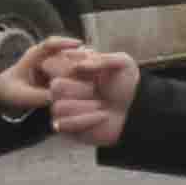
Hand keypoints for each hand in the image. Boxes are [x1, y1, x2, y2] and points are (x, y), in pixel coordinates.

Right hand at [14, 39, 136, 144]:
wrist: (135, 109)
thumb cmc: (126, 85)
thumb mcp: (122, 63)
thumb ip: (102, 59)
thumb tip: (78, 65)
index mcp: (69, 70)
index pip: (50, 64)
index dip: (70, 68)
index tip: (92, 72)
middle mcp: (62, 88)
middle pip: (55, 86)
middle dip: (82, 89)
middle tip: (96, 89)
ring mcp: (61, 107)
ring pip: (60, 107)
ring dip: (87, 106)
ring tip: (101, 105)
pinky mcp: (65, 126)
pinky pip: (64, 124)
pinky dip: (87, 120)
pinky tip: (102, 116)